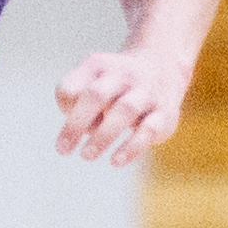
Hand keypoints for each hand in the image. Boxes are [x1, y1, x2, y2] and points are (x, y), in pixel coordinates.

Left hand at [53, 47, 188, 166]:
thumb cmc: (113, 85)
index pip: (73, 87)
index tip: (63, 137)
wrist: (162, 67)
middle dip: (78, 123)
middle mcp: (124, 75)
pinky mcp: (164, 113)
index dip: (65, 110)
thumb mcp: (89, 81)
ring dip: (103, 135)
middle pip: (97, 94)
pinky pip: (149, 129)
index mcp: (99, 66)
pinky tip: (115, 161)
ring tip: (86, 155)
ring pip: (125, 110)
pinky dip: (131, 147)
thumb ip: (73, 99)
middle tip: (63, 150)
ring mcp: (146, 92)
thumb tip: (77, 129)